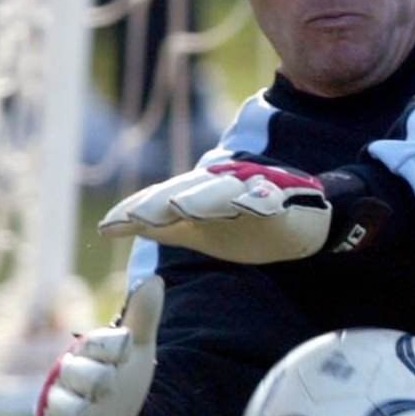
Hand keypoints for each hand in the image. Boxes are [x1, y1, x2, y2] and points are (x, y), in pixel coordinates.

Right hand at [35, 277, 163, 415]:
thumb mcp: (138, 350)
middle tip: (109, 384)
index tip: (127, 346)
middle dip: (98, 380)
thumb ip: (143, 317)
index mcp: (87, 353)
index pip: (95, 342)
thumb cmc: (122, 379)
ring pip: (67, 407)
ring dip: (83, 412)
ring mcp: (60, 407)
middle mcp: (67, 378)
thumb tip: (154, 279)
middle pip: (79, 374)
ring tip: (93, 413)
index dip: (112, 345)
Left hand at [99, 161, 331, 263]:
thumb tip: (109, 227)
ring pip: (225, 191)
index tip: (107, 226)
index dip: (136, 209)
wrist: (307, 220)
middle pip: (188, 191)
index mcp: (200, 194)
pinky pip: (270, 199)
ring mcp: (254, 188)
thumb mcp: (198, 232)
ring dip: (203, 199)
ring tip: (181, 208)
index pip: (163, 198)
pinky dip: (259, 201)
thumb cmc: (247, 226)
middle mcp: (223, 184)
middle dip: (161, 202)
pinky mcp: (285, 199)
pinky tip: (247, 207)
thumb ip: (160, 227)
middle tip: (136, 216)